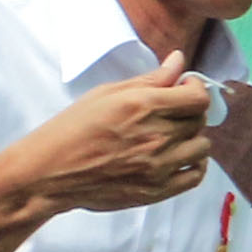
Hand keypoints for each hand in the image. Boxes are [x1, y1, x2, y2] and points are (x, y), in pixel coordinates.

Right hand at [12, 54, 218, 214]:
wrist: (50, 172)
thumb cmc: (72, 129)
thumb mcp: (106, 94)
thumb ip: (149, 79)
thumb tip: (178, 61)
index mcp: (143, 106)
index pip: (198, 97)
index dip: (195, 90)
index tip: (184, 90)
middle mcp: (156, 136)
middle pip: (200, 121)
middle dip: (190, 112)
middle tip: (173, 113)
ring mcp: (158, 166)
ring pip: (202, 148)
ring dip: (193, 139)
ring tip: (174, 136)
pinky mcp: (156, 190)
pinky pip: (194, 176)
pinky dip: (193, 165)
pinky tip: (179, 158)